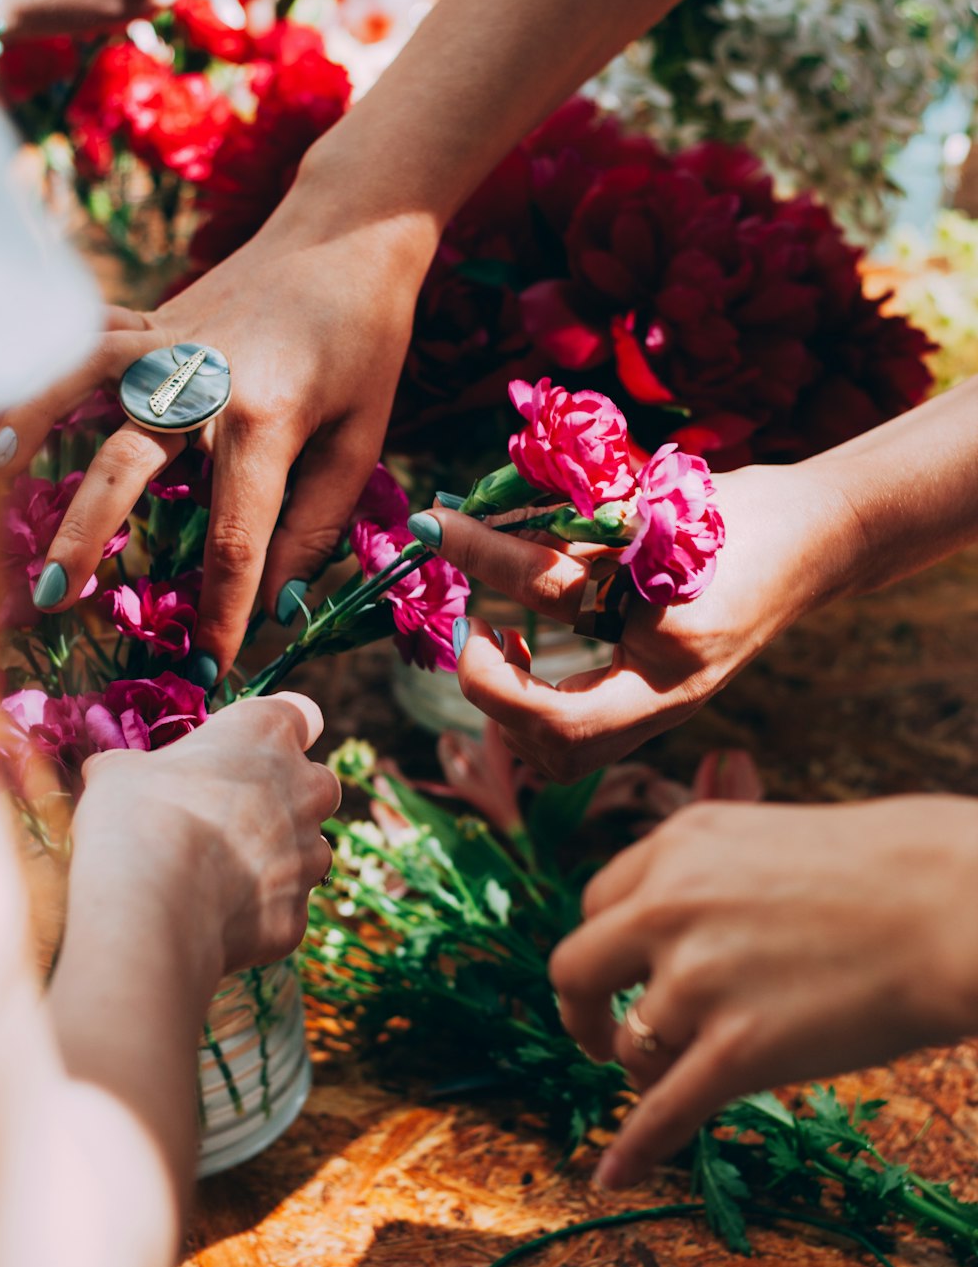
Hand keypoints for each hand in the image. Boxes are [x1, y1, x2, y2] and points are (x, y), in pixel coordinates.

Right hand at [0, 174, 434, 680]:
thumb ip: (316, 522)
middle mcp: (201, 379)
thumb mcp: (362, 440)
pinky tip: (10, 413)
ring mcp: (166, 342)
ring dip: (31, 432)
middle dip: (89, 537)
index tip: (212, 661)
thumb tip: (277, 601)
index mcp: (265, 420)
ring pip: (80, 389)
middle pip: (127, 467)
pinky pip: (84, 344)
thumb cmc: (365, 345)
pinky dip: (43, 373)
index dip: (222, 608)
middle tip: (57, 598)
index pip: (235, 536)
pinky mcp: (151, 320)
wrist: (348, 238)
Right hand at [72, 691, 340, 974]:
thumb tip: (111, 769)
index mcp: (267, 734)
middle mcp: (305, 788)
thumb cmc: (137, 816)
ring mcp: (309, 854)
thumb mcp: (119, 770)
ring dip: (275, 856)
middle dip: (284, 796)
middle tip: (228, 815)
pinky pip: (283, 906)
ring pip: (307, 849)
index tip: (246, 747)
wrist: (153, 906)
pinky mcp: (298, 913)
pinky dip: (256, 910)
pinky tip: (212, 915)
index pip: (301, 715)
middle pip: (314, 783)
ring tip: (215, 873)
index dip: (274, 731)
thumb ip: (133, 765)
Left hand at [425, 460, 862, 780]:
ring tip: (494, 639)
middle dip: (492, 688)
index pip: (557, 640)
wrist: (816, 540)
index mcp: (672, 648)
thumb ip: (568, 532)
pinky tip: (526, 646)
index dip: (490, 599)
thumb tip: (462, 524)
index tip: (450, 554)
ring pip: (561, 753)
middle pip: (557, 741)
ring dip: (507, 703)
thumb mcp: (652, 513)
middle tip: (471, 628)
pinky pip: (575, 730)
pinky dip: (529, 699)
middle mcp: (667, 695)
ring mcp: (663, 706)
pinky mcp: (654, 700)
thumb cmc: (739, 516)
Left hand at [549, 795, 977, 1188]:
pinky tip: (613, 1175)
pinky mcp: (737, 1050)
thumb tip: (663, 918)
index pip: (597, 902)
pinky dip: (634, 1148)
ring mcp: (698, 979)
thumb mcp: (762, 835)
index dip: (606, 946)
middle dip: (582, 1011)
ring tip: (683, 1071)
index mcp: (677, 844)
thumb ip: (702, 871)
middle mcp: (669, 905)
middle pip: (576, 969)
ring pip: (631, 1044)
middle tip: (600, 1037)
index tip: (616, 973)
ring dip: (648, 1067)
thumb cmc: (880, 870)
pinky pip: (663, 1111)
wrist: (950, 905)